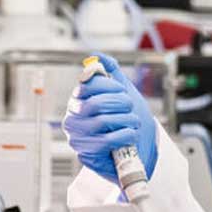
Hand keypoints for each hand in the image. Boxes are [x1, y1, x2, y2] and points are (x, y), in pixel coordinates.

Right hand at [62, 53, 158, 182]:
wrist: (138, 151)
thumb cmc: (127, 122)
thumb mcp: (122, 93)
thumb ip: (111, 73)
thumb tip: (98, 56)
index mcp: (78, 101)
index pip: (86, 85)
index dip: (108, 85)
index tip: (122, 91)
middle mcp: (73, 119)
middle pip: (95, 103)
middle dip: (120, 103)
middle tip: (131, 108)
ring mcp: (77, 138)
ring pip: (102, 121)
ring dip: (126, 120)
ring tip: (134, 122)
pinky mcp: (86, 155)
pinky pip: (106, 141)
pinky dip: (124, 135)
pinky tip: (131, 135)